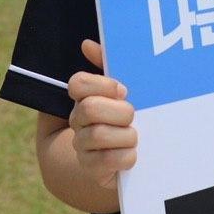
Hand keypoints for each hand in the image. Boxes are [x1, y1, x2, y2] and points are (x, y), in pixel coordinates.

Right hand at [67, 39, 136, 188]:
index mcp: (83, 98)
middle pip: (90, 108)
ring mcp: (82, 146)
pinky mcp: (92, 169)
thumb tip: (87, 44)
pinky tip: (133, 155)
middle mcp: (78, 121)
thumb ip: (106, 65)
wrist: (119, 159)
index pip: (78, 83)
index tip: (124, 91)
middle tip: (133, 116)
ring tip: (135, 137)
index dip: (103, 85)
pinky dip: (126, 157)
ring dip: (126, 136)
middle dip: (120, 112)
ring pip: (99, 135)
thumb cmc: (122, 118)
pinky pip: (107, 161)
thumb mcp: (119, 92)